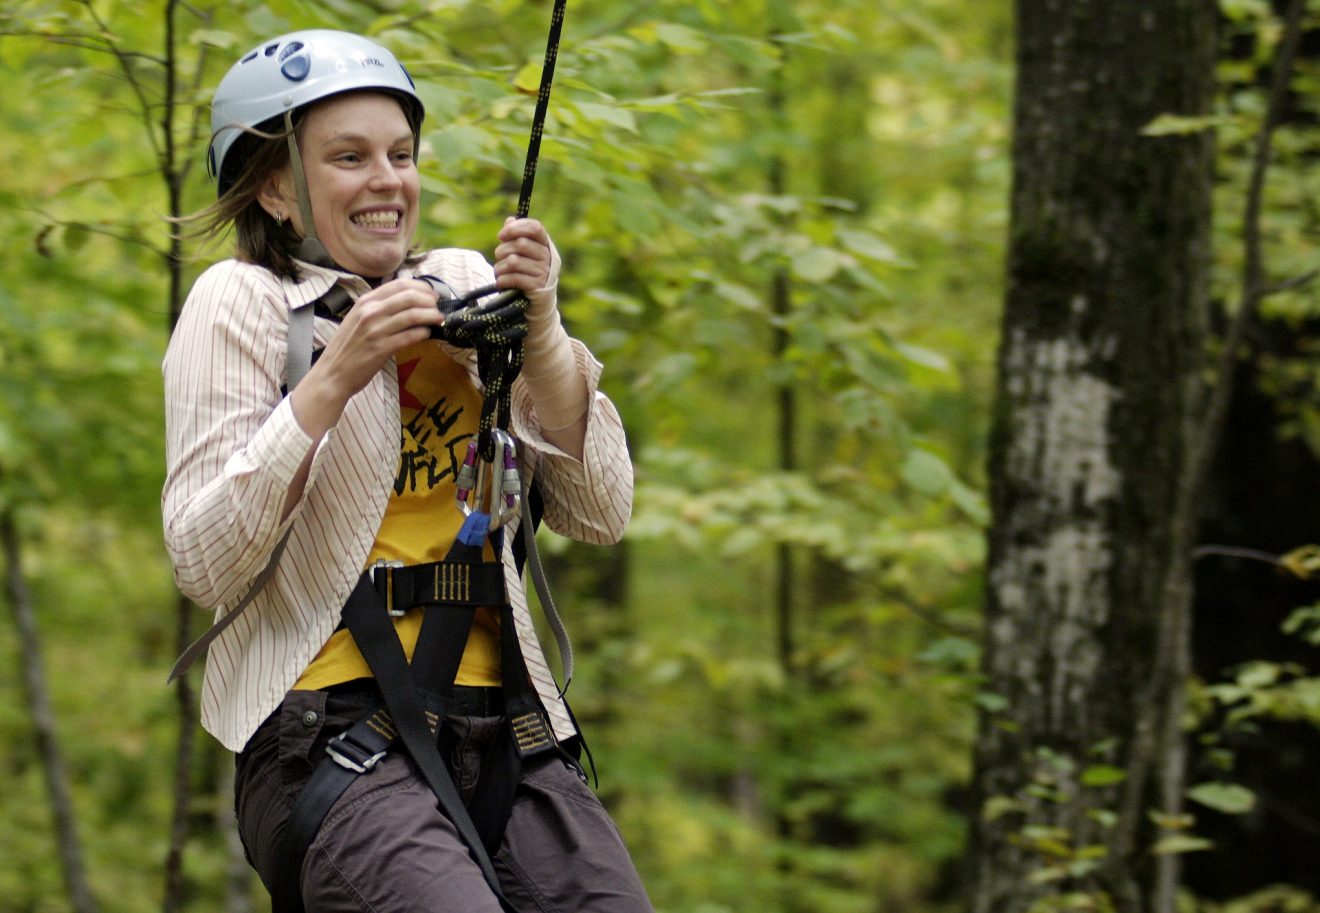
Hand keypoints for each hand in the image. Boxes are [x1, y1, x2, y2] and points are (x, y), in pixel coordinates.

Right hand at [291, 278, 442, 438]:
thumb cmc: (348, 347)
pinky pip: (410, 336)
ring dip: (431, 316)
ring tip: (438, 320)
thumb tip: (407, 300)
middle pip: (410, 297)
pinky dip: (423, 333)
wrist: (332, 373)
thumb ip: (379, 307)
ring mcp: (375, 330)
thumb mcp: (358, 318)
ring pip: (413, 315)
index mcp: (365, 301)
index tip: (432, 294)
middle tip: (438, 307)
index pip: (399, 285)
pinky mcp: (381, 348)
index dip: (421, 287)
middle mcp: (370, 312)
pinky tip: (427, 334)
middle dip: (430, 301)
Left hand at [494, 217, 560, 317]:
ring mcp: (544, 272)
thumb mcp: (523, 254)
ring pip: (513, 261)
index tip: (501, 235)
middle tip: (499, 259)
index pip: (535, 228)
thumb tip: (510, 220)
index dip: (517, 228)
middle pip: (520, 244)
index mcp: (545, 245)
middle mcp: (548, 257)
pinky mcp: (537, 287)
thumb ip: (516, 236)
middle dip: (502, 251)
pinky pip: (514, 278)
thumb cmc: (527, 273)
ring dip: (500, 267)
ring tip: (500, 272)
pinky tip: (501, 282)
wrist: (537, 302)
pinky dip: (502, 280)